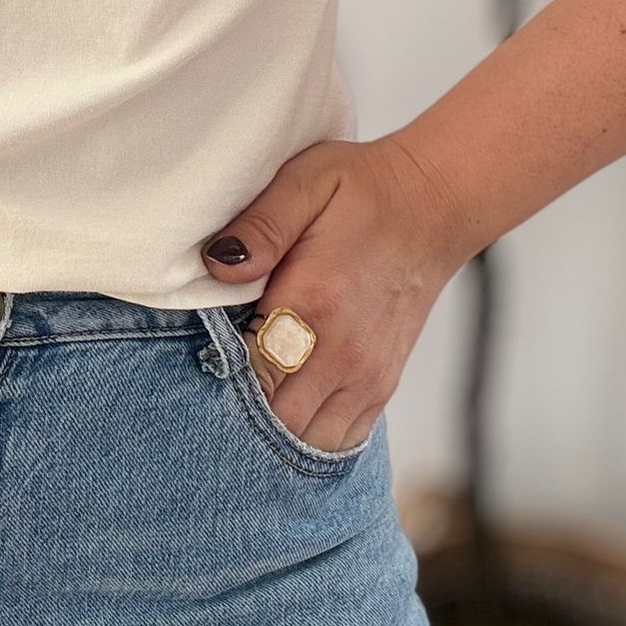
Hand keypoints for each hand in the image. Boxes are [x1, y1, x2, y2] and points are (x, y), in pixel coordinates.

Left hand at [198, 133, 479, 453]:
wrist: (434, 204)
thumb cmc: (360, 190)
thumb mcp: (303, 183)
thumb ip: (259, 226)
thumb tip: (216, 263)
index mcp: (313, 304)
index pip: (251, 376)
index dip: (215, 382)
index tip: (192, 368)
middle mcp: (344, 353)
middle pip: (276, 424)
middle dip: (237, 418)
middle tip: (207, 391)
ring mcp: (368, 376)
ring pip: (309, 442)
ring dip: (273, 434)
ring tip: (243, 404)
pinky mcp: (383, 385)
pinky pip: (342, 440)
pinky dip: (309, 437)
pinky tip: (283, 414)